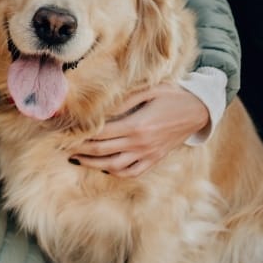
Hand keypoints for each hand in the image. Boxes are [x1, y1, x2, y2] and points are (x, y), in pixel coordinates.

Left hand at [69, 83, 209, 177]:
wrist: (199, 110)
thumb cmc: (172, 95)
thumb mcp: (148, 90)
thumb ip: (122, 100)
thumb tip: (98, 109)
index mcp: (137, 125)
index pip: (100, 133)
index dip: (81, 134)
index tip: (66, 131)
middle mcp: (141, 143)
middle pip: (102, 150)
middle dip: (80, 149)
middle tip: (63, 146)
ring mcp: (148, 154)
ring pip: (114, 166)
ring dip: (93, 164)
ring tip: (77, 158)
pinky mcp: (154, 160)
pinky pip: (131, 172)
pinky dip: (115, 171)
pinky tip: (103, 166)